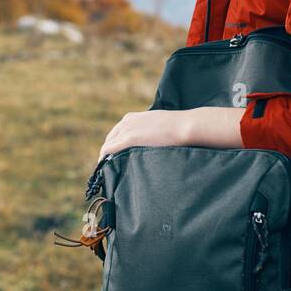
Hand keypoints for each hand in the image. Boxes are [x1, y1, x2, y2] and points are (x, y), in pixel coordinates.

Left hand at [97, 107, 243, 161]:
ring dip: (106, 158)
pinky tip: (105, 170)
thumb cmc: (179, 128)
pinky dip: (104, 159)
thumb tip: (154, 144)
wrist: (185, 126)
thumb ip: (151, 133)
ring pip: (107, 145)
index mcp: (133, 117)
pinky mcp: (127, 139)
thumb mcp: (160, 126)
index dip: (114, 146)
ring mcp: (126, 129)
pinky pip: (108, 150)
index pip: (116, 133)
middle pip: (110, 139)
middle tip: (110, 168)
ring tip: (107, 172)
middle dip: (108, 153)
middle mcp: (126, 121)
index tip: (115, 157)